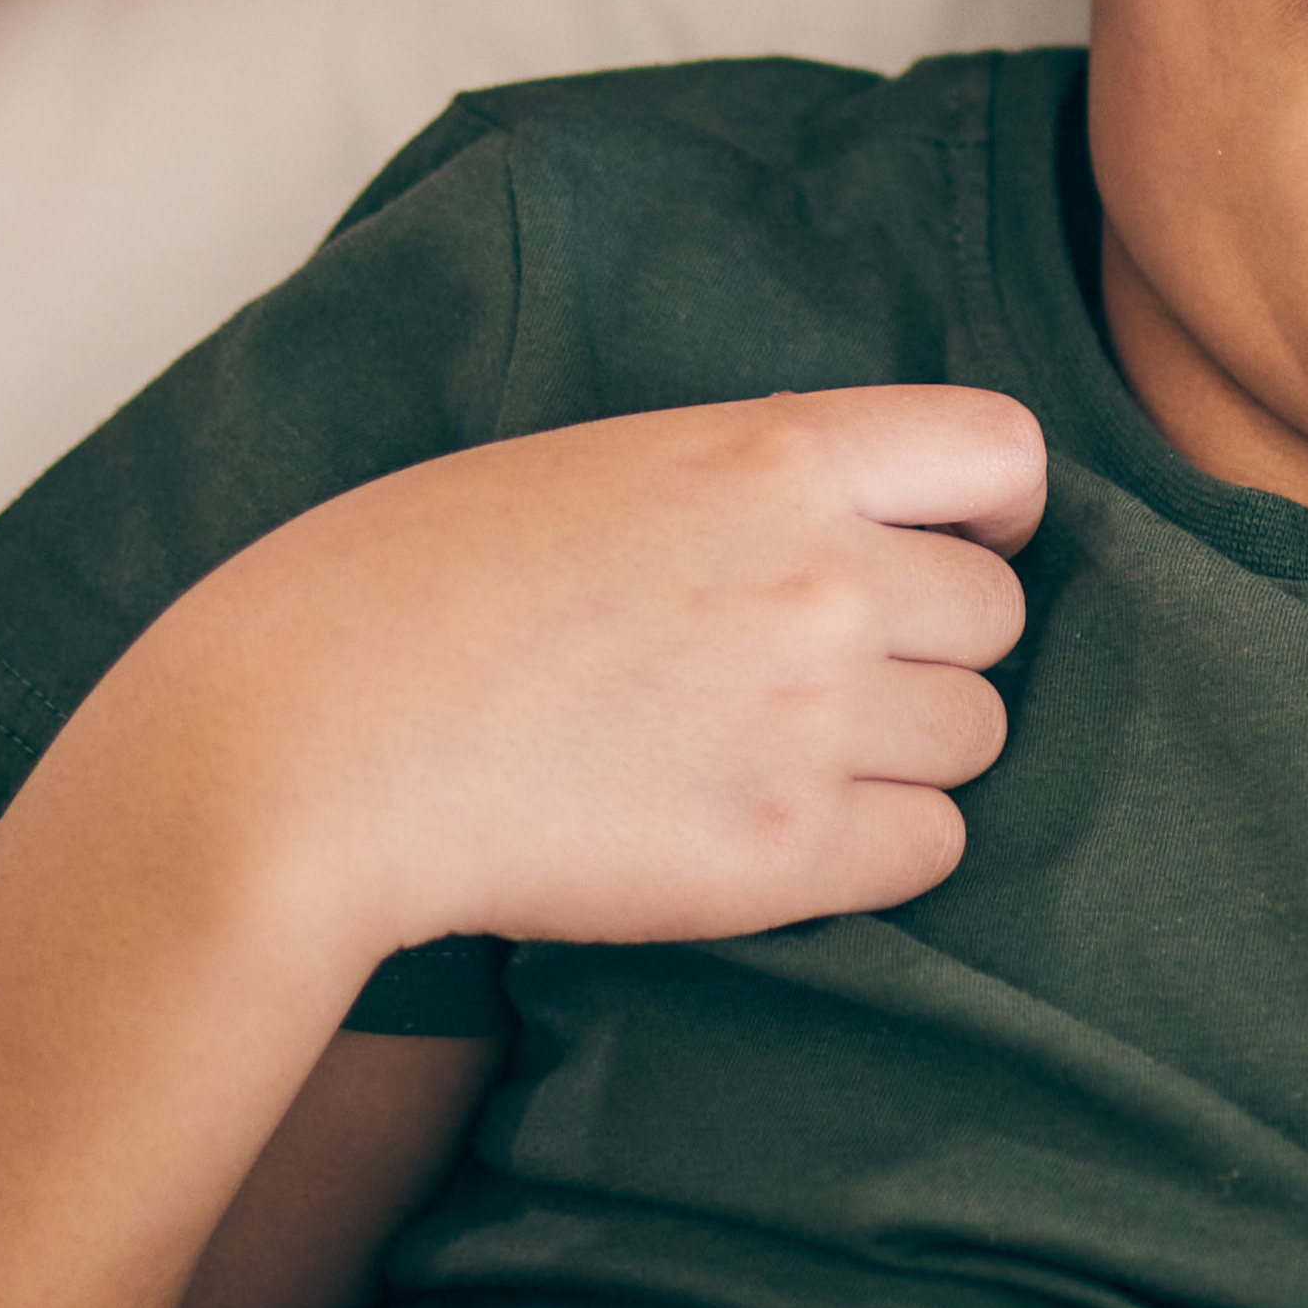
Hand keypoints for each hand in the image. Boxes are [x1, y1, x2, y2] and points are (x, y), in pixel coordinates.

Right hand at [82, 387, 1038, 969]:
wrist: (307, 745)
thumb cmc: (399, 589)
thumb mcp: (587, 467)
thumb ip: (733, 486)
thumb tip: (825, 518)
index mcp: (772, 454)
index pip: (999, 451)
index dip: (990, 510)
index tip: (946, 547)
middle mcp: (823, 578)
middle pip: (994, 617)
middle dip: (928, 648)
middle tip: (818, 679)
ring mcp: (813, 718)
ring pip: (976, 739)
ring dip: (905, 754)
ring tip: (780, 760)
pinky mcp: (784, 855)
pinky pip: (928, 849)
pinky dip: (874, 851)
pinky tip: (772, 837)